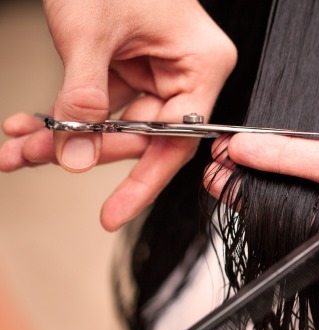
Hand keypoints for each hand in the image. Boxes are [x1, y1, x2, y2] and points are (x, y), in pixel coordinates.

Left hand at [0, 0, 235, 230]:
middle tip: (38, 156)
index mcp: (201, 63)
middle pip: (139, 135)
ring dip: (63, 135)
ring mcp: (156, 72)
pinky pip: (98, 106)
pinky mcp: (129, 68)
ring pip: (113, 125)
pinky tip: (31, 124)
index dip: (145, 179)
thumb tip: (75, 155)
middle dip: (82, 149)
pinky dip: (63, 115)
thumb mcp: (90, 33)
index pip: (179, 137)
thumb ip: (84, 98)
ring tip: (21, 143)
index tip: (114, 211)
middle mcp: (184, 72)